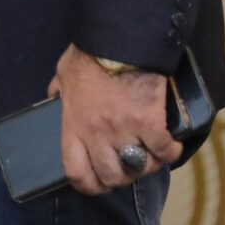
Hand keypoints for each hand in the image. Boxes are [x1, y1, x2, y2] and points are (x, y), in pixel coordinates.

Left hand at [49, 43, 180, 194]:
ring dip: (146, 166)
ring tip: (149, 157)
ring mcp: (124, 130)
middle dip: (120, 176)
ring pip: (138, 168)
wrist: (120, 39)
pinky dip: (169, 152)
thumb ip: (58, 90)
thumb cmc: (90, 53)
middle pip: (111, 176)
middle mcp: (97, 134)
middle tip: (127, 166)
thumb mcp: (64, 72)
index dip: (88, 185)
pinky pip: (162, 151)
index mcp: (74, 124)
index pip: (76, 172)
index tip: (97, 183)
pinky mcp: (149, 122)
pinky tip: (170, 146)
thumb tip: (54, 98)